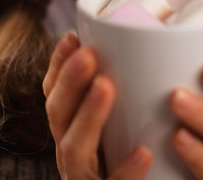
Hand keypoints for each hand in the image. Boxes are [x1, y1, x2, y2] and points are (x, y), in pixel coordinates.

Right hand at [42, 33, 152, 178]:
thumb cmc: (134, 158)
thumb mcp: (123, 124)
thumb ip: (126, 97)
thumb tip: (146, 51)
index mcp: (73, 131)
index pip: (56, 96)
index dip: (58, 67)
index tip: (73, 37)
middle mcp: (72, 153)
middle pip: (59, 116)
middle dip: (70, 82)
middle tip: (88, 53)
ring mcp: (85, 178)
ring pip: (75, 149)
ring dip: (89, 116)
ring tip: (106, 86)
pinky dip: (125, 170)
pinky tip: (142, 152)